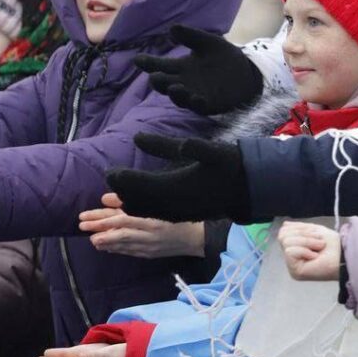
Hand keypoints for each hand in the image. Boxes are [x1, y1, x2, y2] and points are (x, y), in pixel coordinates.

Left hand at [79, 192, 204, 257]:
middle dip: (99, 230)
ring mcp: (149, 248)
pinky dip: (116, 248)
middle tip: (82, 227)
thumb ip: (131, 201)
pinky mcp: (150, 254)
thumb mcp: (159, 203)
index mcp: (151, 221)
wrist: (198, 237)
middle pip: (118, 233)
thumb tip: (107, 198)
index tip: (86, 217)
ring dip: (105, 242)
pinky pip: (130, 251)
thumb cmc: (181, 215)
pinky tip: (107, 246)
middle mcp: (148, 237)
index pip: (122, 220)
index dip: (102, 219)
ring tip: (91, 239)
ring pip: (122, 245)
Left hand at [107, 133, 249, 221]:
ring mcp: (178, 214)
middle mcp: (173, 204)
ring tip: (113, 203)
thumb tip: (137, 138)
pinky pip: (155, 219)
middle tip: (105, 189)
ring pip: (145, 214)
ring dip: (127, 209)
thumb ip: (168, 145)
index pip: (138, 185)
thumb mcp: (204, 149)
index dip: (121, 180)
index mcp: (174, 187)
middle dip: (118, 197)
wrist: (252, 189)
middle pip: (136, 204)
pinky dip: (141, 214)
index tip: (109, 173)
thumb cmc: (230, 165)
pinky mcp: (184, 217)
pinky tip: (137, 209)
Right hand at [135, 25, 262, 115]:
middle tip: (153, 77)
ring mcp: (195, 95)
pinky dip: (198, 103)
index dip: (148, 63)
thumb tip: (172, 29)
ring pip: (180, 98)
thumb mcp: (208, 43)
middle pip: (165, 84)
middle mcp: (183, 83)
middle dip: (158, 82)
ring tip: (174, 88)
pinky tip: (197, 98)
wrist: (247, 73)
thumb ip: (191, 36)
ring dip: (176, 94)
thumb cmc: (224, 57)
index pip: (159, 65)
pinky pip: (200, 107)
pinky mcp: (209, 104)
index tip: (138, 60)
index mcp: (180, 67)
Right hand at [278, 222, 340, 280]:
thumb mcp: (315, 231)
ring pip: (286, 242)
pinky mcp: (294, 272)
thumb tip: (285, 224)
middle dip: (303, 235)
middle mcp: (291, 258)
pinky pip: (290, 251)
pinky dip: (305, 250)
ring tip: (319, 247)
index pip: (283, 232)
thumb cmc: (333, 245)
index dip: (298, 228)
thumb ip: (299, 228)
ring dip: (306, 242)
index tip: (315, 234)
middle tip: (319, 242)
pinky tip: (315, 256)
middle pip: (282, 236)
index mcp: (295, 248)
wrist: (344, 256)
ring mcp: (291, 266)